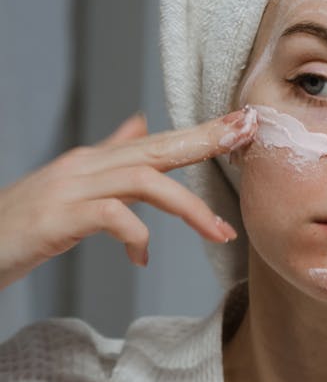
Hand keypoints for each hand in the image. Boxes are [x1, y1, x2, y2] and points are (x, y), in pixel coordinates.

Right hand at [0, 107, 256, 289]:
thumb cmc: (23, 225)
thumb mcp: (72, 187)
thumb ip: (108, 158)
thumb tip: (140, 126)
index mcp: (93, 162)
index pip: (156, 141)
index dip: (200, 133)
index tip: (242, 125)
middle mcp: (84, 167)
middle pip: (155, 148)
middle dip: (205, 142)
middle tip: (247, 136)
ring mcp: (69, 190)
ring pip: (142, 180)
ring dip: (188, 206)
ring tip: (218, 232)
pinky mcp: (58, 218)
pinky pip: (111, 216)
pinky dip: (137, 235)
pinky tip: (142, 257)